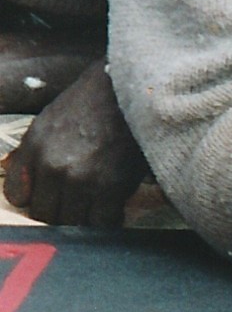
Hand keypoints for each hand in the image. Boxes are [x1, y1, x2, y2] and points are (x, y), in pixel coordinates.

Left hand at [2, 60, 148, 226]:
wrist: (134, 88)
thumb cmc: (96, 101)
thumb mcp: (51, 119)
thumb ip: (33, 152)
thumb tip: (20, 180)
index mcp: (35, 146)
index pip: (17, 195)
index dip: (35, 197)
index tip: (50, 195)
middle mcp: (53, 165)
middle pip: (44, 213)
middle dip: (59, 210)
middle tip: (76, 203)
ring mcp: (81, 179)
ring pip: (71, 222)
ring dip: (83, 217)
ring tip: (96, 206)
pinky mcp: (111, 187)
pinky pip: (102, 222)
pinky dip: (108, 219)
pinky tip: (114, 209)